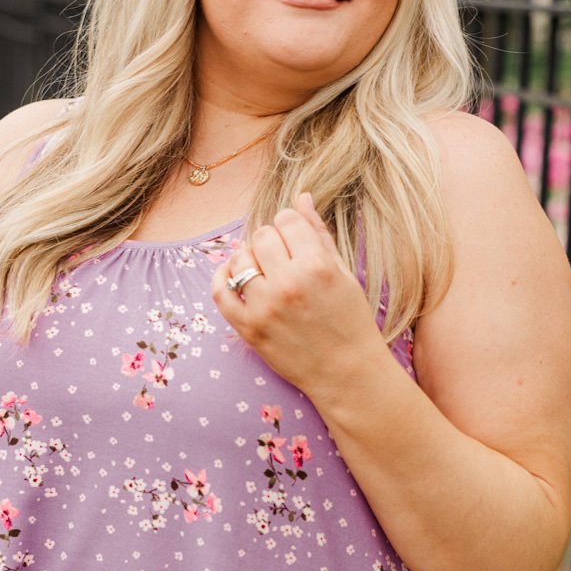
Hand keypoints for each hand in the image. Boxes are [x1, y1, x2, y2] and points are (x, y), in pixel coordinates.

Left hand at [210, 192, 383, 398]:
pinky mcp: (248, 329)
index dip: (290, 225)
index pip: (286, 220)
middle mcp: (289, 284)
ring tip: (265, 272)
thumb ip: (319, 234)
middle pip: (261, 236)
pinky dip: (221, 277)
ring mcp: (265, 307)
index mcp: (317, 266)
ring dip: (249, 259)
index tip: (295, 239)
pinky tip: (234, 275)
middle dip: (271, 241)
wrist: (348, 374)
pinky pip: (219, 290)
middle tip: (282, 259)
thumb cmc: (351, 321)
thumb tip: (302, 197)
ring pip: (240, 259)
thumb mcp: (344, 274)